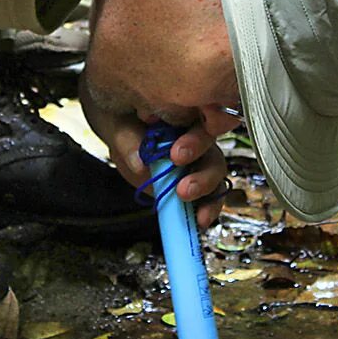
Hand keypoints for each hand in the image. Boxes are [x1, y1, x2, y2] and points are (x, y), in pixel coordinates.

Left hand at [79, 79, 228, 228]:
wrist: (127, 136)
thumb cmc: (128, 121)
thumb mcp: (122, 125)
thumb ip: (129, 140)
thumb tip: (139, 163)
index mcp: (187, 117)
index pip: (202, 127)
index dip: (194, 141)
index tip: (175, 155)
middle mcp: (199, 139)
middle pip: (213, 155)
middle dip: (202, 174)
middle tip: (182, 188)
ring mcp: (200, 161)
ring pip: (215, 177)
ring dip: (205, 194)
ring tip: (188, 205)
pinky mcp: (197, 182)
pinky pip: (210, 196)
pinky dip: (207, 209)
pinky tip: (199, 221)